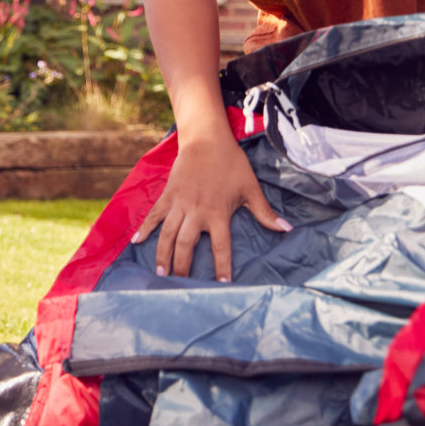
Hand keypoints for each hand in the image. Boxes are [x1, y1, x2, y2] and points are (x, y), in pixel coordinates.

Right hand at [134, 131, 290, 280]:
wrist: (206, 140)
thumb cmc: (231, 164)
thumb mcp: (251, 188)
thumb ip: (265, 212)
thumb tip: (288, 229)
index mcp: (218, 213)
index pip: (221, 246)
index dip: (222, 267)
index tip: (221, 285)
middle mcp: (196, 212)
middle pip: (186, 244)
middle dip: (183, 266)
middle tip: (180, 284)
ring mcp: (178, 204)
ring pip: (168, 234)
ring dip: (163, 254)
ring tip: (160, 273)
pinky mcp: (167, 195)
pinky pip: (153, 215)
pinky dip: (144, 228)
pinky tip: (136, 241)